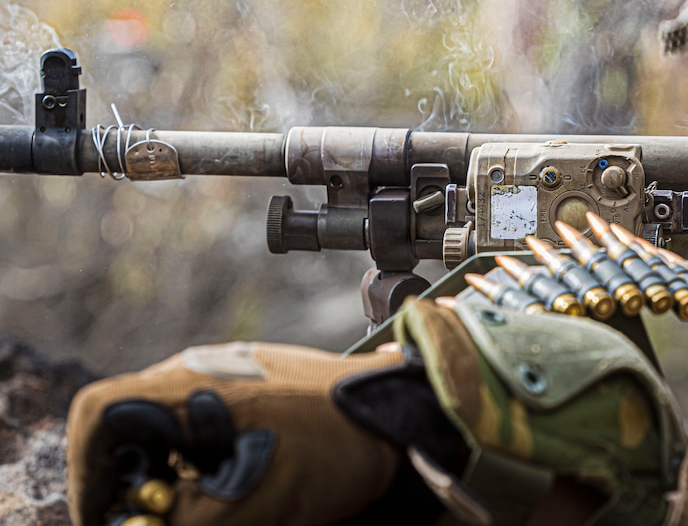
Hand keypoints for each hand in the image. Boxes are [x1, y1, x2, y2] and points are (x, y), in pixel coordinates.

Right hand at [67, 341, 462, 524]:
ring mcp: (227, 382)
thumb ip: (185, 522)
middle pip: (125, 431)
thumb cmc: (340, 442)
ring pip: (164, 437)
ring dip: (167, 481)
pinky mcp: (252, 398)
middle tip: (150, 522)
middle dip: (127, 486)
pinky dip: (200, 470)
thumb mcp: (257, 499)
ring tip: (198, 509)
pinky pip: (203, 433)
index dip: (85, 473)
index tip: (102, 518)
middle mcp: (200, 375)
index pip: (99, 414)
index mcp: (191, 384)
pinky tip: (231, 492)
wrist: (404, 411)